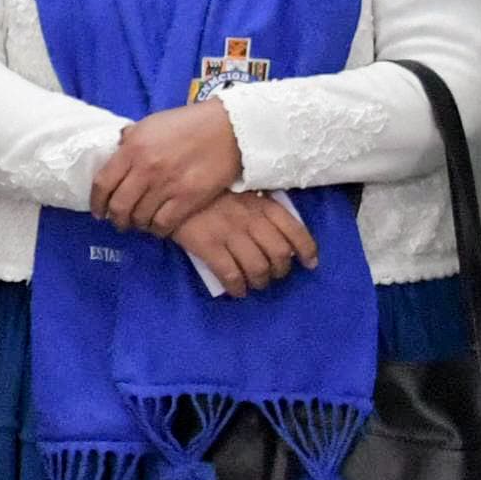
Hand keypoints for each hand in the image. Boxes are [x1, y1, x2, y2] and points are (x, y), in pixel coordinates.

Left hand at [90, 98, 243, 236]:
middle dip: (115, 218)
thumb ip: (130, 140)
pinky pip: (164, 223)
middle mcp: (146, 169)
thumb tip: (115, 151)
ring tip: (139, 223)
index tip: (98, 211)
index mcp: (133, 148)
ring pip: (140, 217)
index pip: (102, 183)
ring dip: (136, 224)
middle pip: (119, 205)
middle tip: (118, 222)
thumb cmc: (189, 123)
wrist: (230, 127)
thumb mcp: (151, 124)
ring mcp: (168, 185)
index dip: (96, 202)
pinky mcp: (189, 198)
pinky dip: (157, 229)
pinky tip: (158, 226)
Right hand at [169, 191, 318, 297]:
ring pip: (258, 267)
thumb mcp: (243, 192)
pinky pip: (231, 274)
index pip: (295, 230)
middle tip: (273, 275)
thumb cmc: (211, 193)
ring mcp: (229, 233)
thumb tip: (281, 235)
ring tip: (255, 284)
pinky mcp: (208, 245)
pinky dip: (238, 287)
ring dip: (260, 281)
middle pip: (279, 254)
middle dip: (280, 270)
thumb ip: (262, 209)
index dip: (307, 250)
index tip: (309, 263)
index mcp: (263, 204)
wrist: (171, 189)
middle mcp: (251, 220)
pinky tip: (237, 290)